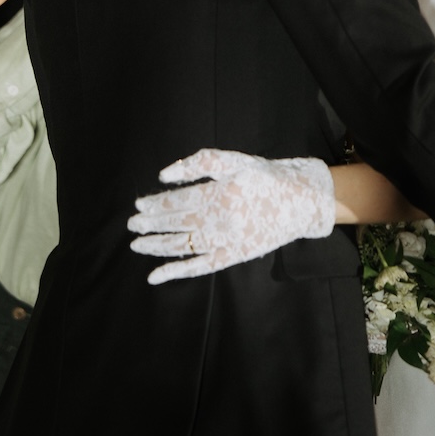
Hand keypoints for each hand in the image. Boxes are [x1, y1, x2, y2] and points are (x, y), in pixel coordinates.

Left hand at [128, 147, 335, 283]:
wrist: (301, 202)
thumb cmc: (267, 177)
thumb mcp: (236, 160)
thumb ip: (202, 162)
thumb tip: (165, 174)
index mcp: (218, 194)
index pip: (177, 201)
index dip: (155, 205)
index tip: (139, 206)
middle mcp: (218, 220)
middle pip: (175, 224)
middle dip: (150, 225)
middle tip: (132, 225)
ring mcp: (224, 242)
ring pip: (181, 247)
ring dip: (156, 246)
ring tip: (137, 244)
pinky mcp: (231, 257)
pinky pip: (198, 268)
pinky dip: (175, 272)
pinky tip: (155, 275)